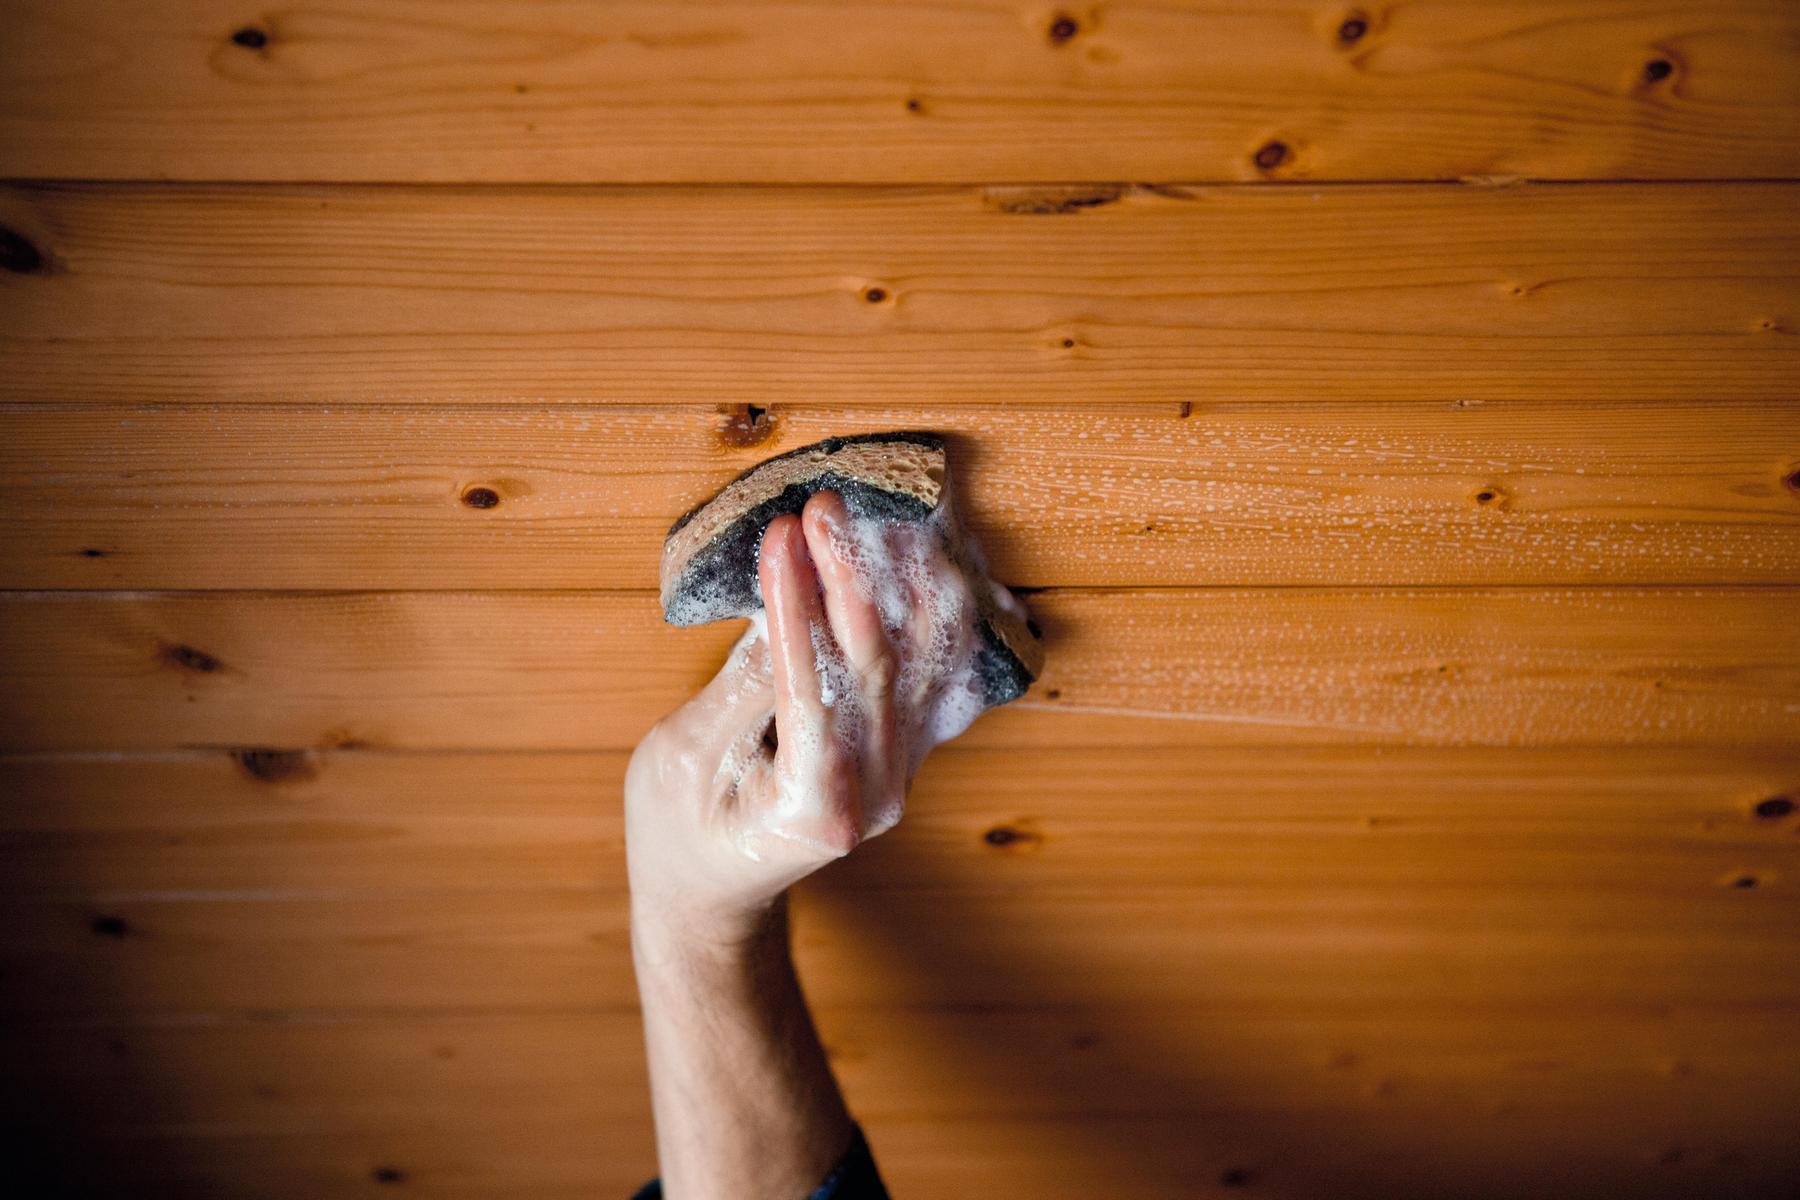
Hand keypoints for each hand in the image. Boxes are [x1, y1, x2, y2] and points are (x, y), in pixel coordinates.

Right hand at [625, 489, 938, 941]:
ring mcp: (898, 778)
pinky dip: (913, 612)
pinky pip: (922, 673)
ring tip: (875, 514)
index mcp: (811, 808)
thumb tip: (785, 604)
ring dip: (896, 583)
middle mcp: (874, 798)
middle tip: (825, 506)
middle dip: (848, 576)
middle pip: (875, 667)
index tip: (784, 533)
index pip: (812, 686)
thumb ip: (741, 687)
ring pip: (916, 664)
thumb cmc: (680, 830)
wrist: (711, 893)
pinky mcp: (902, 755)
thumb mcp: (683, 758)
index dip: (798, 604)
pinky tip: (904, 557)